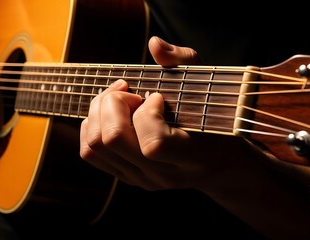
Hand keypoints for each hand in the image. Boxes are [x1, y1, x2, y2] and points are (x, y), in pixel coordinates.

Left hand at [80, 36, 245, 190]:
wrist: (220, 165)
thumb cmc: (215, 122)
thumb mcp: (209, 89)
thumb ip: (184, 62)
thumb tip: (154, 44)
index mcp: (190, 157)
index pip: (153, 143)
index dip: (147, 111)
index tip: (158, 96)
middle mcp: (161, 174)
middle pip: (113, 139)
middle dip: (113, 103)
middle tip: (131, 93)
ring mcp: (141, 179)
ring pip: (95, 145)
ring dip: (99, 111)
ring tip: (119, 100)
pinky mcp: (126, 176)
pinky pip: (89, 152)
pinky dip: (91, 125)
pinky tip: (110, 114)